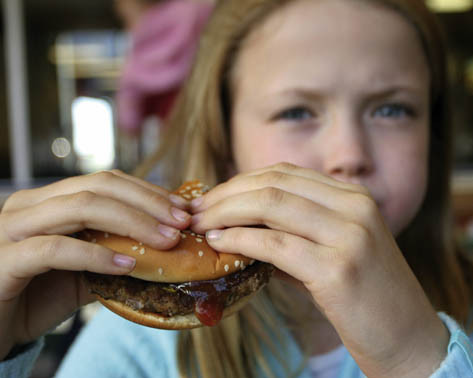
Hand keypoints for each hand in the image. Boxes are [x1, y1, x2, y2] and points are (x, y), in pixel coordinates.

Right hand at [0, 170, 190, 359]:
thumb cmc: (37, 297)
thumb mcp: (84, 271)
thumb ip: (113, 253)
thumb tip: (164, 248)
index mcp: (48, 200)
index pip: (106, 181)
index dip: (147, 191)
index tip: (182, 209)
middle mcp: (29, 204)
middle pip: (98, 186)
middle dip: (147, 203)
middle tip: (182, 223)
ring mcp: (12, 228)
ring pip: (81, 208)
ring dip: (132, 222)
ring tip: (165, 240)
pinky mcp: (3, 260)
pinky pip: (55, 249)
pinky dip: (96, 254)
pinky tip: (127, 264)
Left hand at [190, 163, 447, 377]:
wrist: (406, 337)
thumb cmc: (363, 295)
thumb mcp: (332, 248)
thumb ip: (293, 230)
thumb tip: (237, 223)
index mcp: (353, 196)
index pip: (284, 173)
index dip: (241, 181)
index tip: (212, 197)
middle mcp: (355, 206)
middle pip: (273, 183)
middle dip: (226, 194)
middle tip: (196, 210)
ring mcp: (350, 234)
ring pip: (271, 205)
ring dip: (225, 213)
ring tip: (201, 226)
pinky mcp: (338, 268)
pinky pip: (274, 243)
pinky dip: (240, 239)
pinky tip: (219, 244)